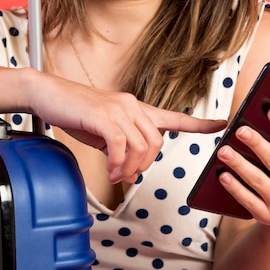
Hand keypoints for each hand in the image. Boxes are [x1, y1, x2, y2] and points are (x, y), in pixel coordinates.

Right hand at [29, 72, 225, 183]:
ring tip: (115, 174)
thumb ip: (121, 145)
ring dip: (129, 168)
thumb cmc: (74, 112)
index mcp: (134, 108)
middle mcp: (131, 105)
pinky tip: (109, 170)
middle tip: (125, 176)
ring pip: (141, 147)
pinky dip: (117, 164)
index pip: (173, 116)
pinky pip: (121, 147)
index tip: (222, 124)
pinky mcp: (104, 116)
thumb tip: (130, 168)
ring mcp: (118, 108)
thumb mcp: (102, 131)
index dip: (199, 124)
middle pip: (157, 144)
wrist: (48, 94)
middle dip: (144, 166)